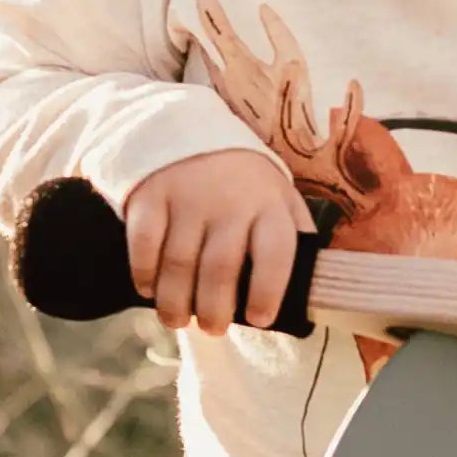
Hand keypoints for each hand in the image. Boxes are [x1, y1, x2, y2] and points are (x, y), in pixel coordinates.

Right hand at [124, 151, 314, 334]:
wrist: (185, 128)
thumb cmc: (242, 179)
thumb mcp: (278, 195)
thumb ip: (294, 232)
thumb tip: (311, 284)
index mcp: (269, 204)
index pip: (276, 253)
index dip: (267, 291)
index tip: (258, 319)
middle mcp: (230, 201)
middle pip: (221, 268)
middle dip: (215, 309)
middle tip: (212, 329)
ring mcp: (187, 197)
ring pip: (180, 263)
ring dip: (175, 301)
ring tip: (177, 320)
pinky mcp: (150, 195)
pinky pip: (145, 244)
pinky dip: (145, 273)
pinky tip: (148, 289)